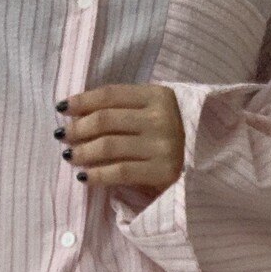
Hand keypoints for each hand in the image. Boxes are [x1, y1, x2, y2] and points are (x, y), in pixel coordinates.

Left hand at [57, 82, 184, 198]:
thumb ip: (126, 109)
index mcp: (158, 96)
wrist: (207, 165)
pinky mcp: (163, 171)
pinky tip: (84, 176)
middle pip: (106, 120)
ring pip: (109, 145)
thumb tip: (79, 115)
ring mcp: (163, 144)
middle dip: (78, 128)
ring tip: (69, 156)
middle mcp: (161, 117)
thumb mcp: (155, 112)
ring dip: (83, 151)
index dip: (82, 101)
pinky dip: (97, 174)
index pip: (110, 94)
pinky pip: (120, 171)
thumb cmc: (173, 137)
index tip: (62, 108)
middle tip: (63, 136)